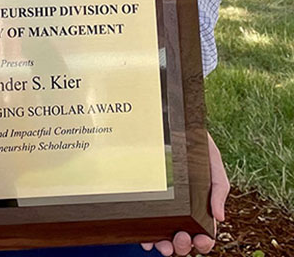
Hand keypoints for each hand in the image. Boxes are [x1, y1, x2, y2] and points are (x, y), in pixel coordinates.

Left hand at [140, 132, 228, 255]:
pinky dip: (146, 234)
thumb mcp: (213, 163)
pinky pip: (145, 221)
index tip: (200, 240)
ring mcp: (164, 205)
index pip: (204, 232)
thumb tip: (220, 218)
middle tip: (181, 239)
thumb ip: (219, 188)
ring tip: (164, 244)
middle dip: (183, 246)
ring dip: (165, 246)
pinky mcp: (148, 198)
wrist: (172, 122)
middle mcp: (182, 208)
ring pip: (164, 235)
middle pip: (183, 238)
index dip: (204, 242)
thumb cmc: (196, 144)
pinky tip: (146, 237)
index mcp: (200, 204)